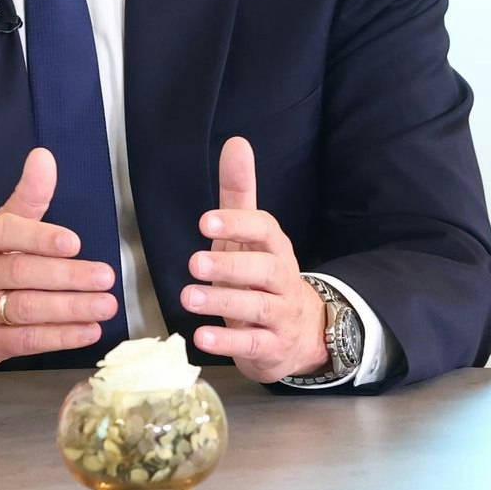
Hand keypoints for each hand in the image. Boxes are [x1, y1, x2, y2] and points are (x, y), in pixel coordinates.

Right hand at [0, 148, 118, 369]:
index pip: (3, 232)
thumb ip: (26, 197)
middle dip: (67, 276)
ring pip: (26, 309)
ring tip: (106, 305)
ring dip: (71, 308)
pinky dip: (61, 336)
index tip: (73, 242)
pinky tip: (89, 330)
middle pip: (20, 273)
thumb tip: (43, 157)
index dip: (38, 237)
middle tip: (105, 277)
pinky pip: (26, 340)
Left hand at [184, 137, 331, 382]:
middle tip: (194, 262)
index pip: (265, 230)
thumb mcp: (250, 237)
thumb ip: (240, 193)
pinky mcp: (271, 347)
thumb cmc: (263, 278)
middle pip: (263, 270)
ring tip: (188, 298)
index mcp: (275, 249)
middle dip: (230, 267)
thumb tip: (236, 142)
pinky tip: (201, 337)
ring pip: (257, 309)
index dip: (239, 224)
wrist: (302, 333)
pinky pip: (252, 345)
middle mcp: (281, 280)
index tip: (206, 220)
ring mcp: (279, 316)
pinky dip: (227, 343)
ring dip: (222, 303)